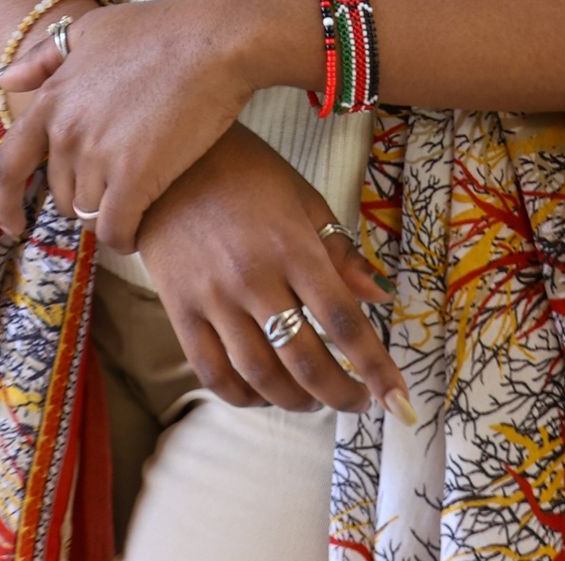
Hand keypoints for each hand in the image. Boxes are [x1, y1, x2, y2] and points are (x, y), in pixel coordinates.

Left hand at [0, 0, 272, 254]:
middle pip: (61, 193)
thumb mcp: (93, 30)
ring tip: (139, 197)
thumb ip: (44, 58)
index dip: (6, 200)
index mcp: (53, 100)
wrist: (214, 39)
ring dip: (110, 213)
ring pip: (90, 213)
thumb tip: (1, 81)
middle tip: (118, 184)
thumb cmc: (160, 29)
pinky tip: (142, 229)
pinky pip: (117, 230)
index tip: (15, 223)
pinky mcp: (133, 177)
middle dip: (85, 196)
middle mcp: (66, 131)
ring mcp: (98, 156)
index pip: (9, 164)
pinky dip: (127, 236)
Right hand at [137, 128, 409, 420]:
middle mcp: (253, 278)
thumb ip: (340, 251)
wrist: (167, 161)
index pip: (342, 319)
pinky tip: (264, 395)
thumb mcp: (303, 198)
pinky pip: (213, 373)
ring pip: (260, 375)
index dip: (374, 365)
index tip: (397, 399)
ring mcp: (212, 299)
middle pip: (304, 359)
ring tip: (315, 399)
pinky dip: (244, 396)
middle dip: (339, 393)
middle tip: (357, 402)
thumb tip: (380, 296)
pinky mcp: (179, 311)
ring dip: (295, 400)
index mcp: (292, 245)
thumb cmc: (247, 173)